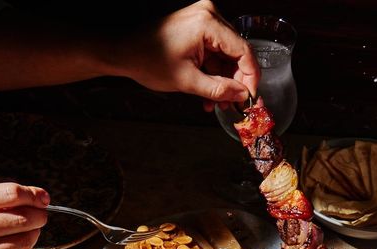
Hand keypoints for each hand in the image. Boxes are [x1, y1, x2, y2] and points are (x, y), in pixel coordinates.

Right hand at [0, 183, 49, 248]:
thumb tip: (20, 198)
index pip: (9, 194)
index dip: (32, 194)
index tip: (42, 196)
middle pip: (22, 219)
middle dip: (39, 215)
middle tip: (42, 214)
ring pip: (23, 242)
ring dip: (34, 235)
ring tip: (32, 230)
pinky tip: (18, 246)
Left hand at [119, 2, 259, 107]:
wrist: (125, 52)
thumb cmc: (149, 60)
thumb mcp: (187, 81)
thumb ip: (219, 90)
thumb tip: (241, 95)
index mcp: (208, 23)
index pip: (243, 51)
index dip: (250, 78)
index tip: (250, 98)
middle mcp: (209, 16)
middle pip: (237, 53)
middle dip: (236, 82)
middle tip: (233, 104)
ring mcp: (203, 20)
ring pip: (227, 56)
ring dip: (224, 81)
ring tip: (218, 103)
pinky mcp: (198, 28)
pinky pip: (215, 53)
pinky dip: (214, 73)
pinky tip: (210, 93)